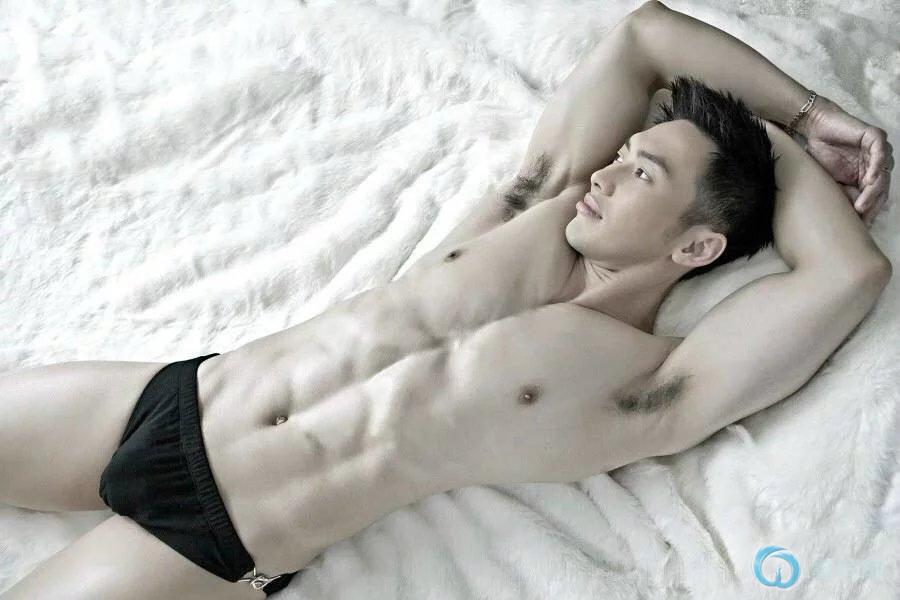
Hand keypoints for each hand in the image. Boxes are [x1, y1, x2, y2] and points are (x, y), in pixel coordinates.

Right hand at [798, 96, 892, 225]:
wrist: (815, 129)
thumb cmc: (821, 153)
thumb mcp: (831, 180)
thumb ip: (843, 194)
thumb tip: (849, 217)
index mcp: (868, 175)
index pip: (875, 196)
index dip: (869, 211)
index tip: (859, 226)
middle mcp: (877, 164)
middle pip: (883, 188)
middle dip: (872, 204)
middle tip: (861, 218)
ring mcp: (878, 150)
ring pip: (884, 173)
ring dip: (874, 191)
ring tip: (862, 205)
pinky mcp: (875, 137)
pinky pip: (880, 154)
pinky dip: (876, 167)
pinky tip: (869, 180)